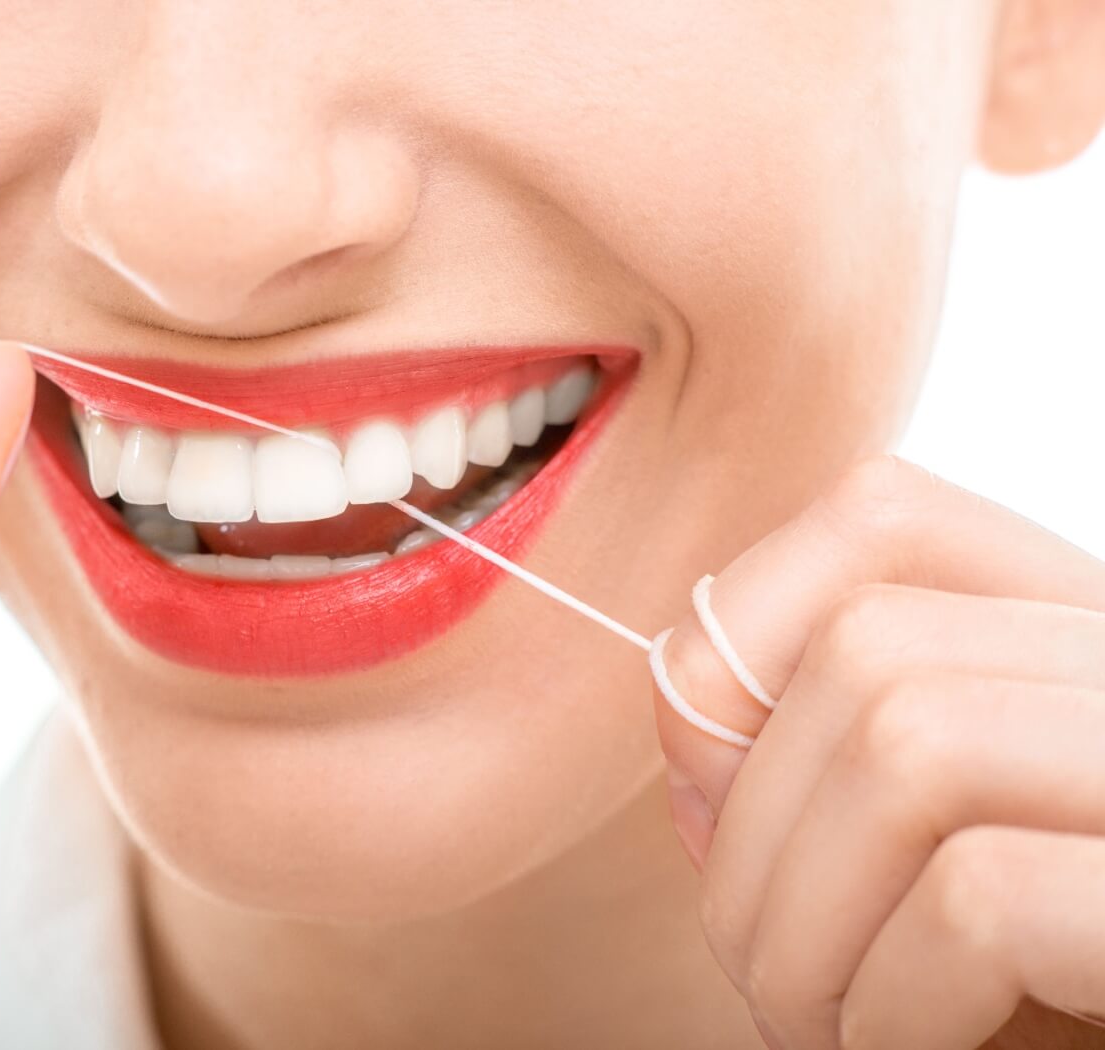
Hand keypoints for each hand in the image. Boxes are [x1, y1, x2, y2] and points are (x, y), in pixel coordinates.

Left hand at [652, 456, 1104, 1049]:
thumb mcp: (926, 866)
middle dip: (753, 834)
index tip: (711, 780)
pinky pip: (979, 898)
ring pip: (906, 747)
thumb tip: (688, 724)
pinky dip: (895, 1005)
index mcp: (1091, 642)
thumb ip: (822, 776)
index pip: (884, 516)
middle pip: (870, 649)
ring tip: (829, 1030)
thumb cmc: (1044, 999)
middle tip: (773, 980)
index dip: (741, 632)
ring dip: (803, 928)